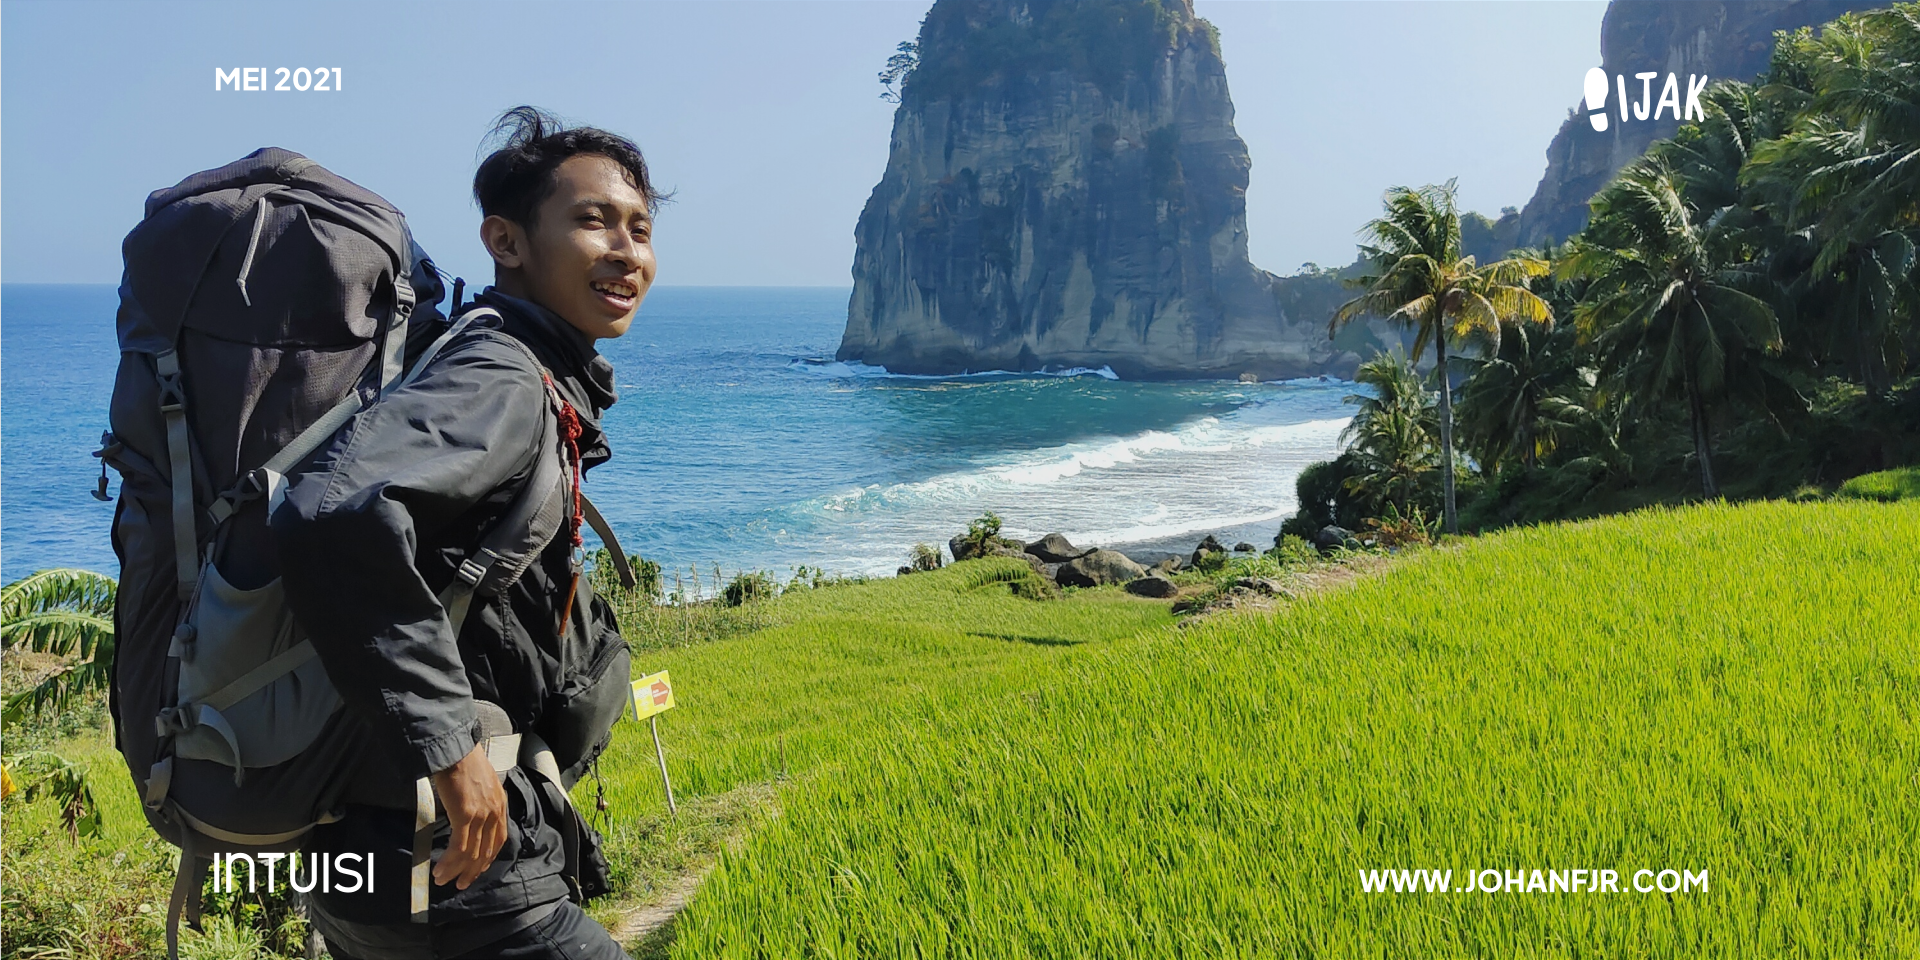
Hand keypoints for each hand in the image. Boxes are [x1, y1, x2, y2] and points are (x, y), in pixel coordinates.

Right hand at [430, 744, 507, 889]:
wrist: (456, 747)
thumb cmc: (463, 761)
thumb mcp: (480, 783)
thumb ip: (479, 799)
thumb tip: (466, 813)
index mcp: (500, 803)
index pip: (499, 838)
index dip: (488, 857)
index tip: (478, 869)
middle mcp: (495, 811)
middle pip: (486, 850)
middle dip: (472, 870)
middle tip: (460, 883)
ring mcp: (482, 814)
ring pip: (472, 853)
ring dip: (456, 870)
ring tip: (444, 880)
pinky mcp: (466, 815)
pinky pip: (459, 846)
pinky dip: (449, 861)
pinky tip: (440, 869)